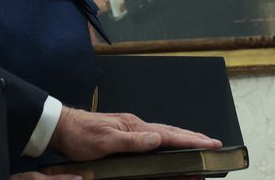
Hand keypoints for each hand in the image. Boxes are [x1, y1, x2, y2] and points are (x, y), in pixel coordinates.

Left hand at [48, 107, 220, 160]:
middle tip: (214, 145)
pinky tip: (169, 148)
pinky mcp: (125, 136)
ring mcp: (131, 130)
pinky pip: (153, 140)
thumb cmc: (80, 136)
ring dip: (183, 141)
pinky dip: (167, 144)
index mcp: (134, 127)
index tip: (211, 143)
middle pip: (171, 133)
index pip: (169, 135)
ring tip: (199, 146)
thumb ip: (132, 141)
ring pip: (164, 136)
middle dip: (194, 138)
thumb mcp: (105, 142)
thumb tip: (158, 139)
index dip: (191, 140)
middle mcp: (136, 126)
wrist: (60, 127)